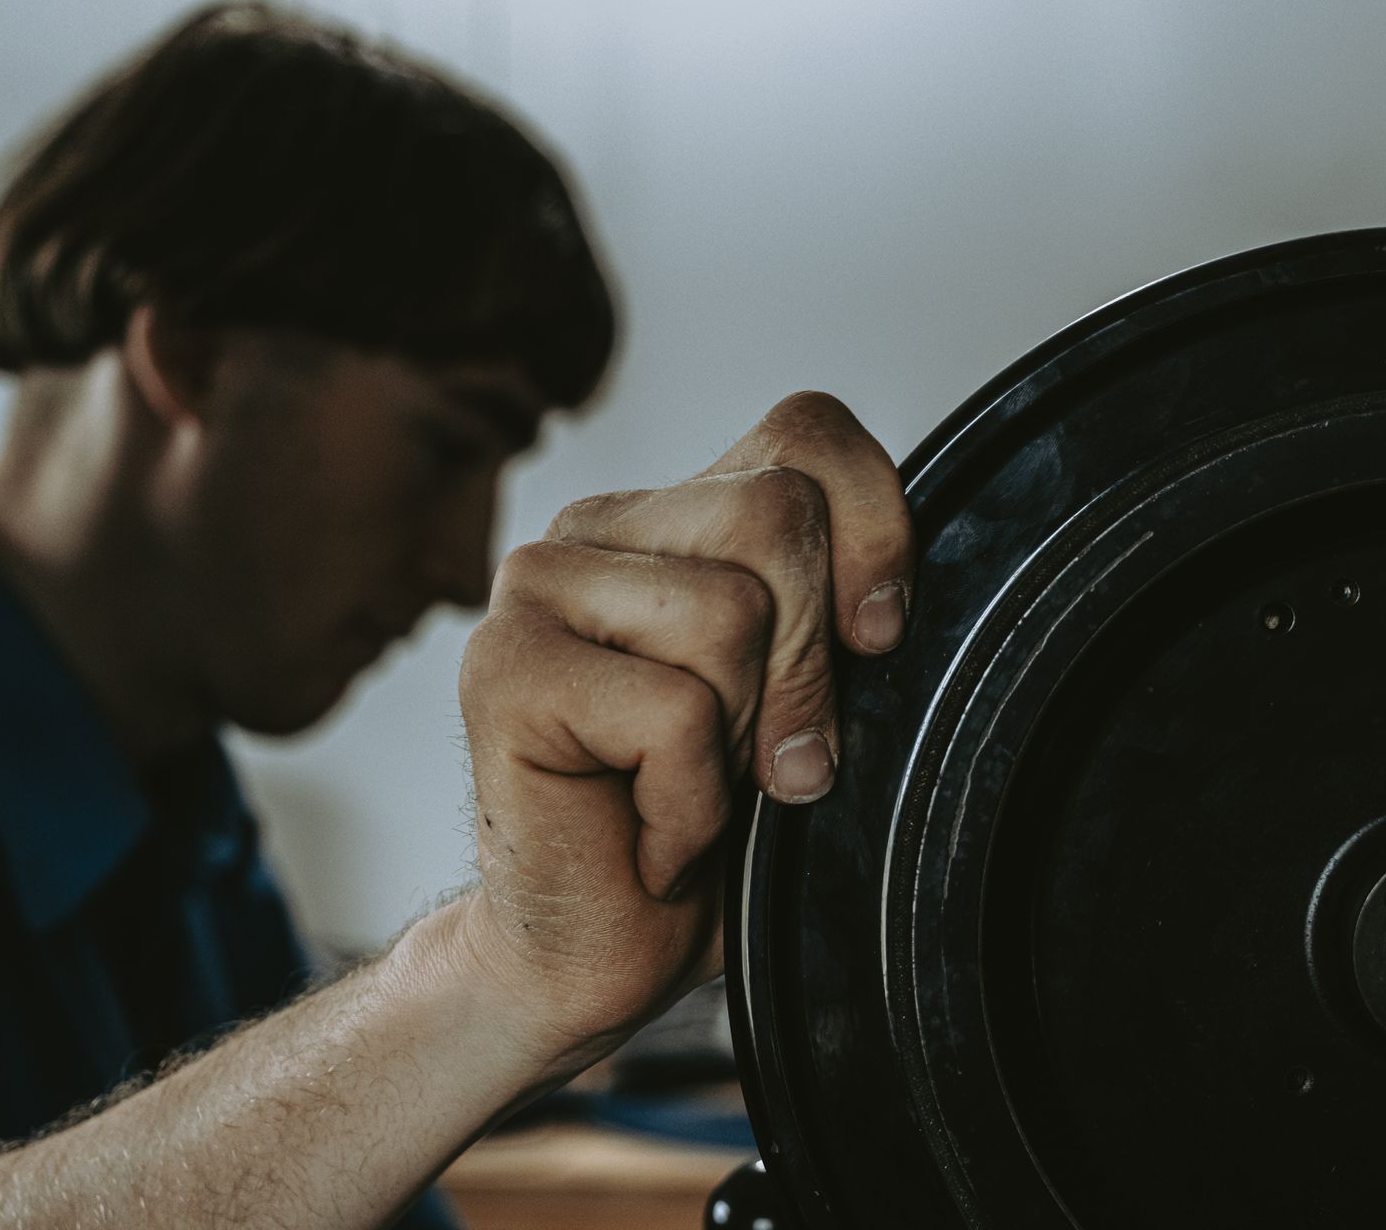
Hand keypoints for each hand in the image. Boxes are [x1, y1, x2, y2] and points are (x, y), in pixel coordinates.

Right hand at [454, 391, 914, 1058]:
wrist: (594, 953)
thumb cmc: (706, 834)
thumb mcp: (804, 707)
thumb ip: (835, 620)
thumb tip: (885, 602)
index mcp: (674, 517)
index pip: (806, 432)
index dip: (873, 533)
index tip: (876, 644)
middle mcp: (596, 529)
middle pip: (775, 513)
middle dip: (804, 667)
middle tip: (755, 762)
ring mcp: (534, 587)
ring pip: (729, 610)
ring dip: (735, 747)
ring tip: (680, 791)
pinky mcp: (501, 666)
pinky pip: (672, 712)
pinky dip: (687, 808)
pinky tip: (643, 834)